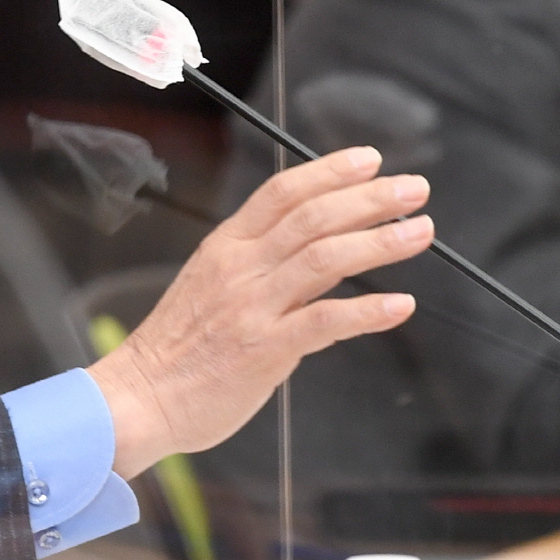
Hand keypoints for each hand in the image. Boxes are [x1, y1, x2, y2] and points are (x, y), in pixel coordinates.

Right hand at [94, 146, 434, 474]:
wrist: (139, 399)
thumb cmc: (179, 348)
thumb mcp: (213, 285)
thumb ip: (262, 265)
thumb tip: (320, 250)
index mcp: (227, 247)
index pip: (283, 192)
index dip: (331, 171)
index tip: (371, 160)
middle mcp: (241, 268)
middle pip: (314, 217)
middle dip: (371, 198)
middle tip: (415, 189)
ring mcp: (253, 307)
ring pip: (326, 258)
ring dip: (380, 242)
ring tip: (420, 232)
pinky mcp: (265, 349)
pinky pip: (325, 320)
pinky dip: (368, 311)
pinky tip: (401, 305)